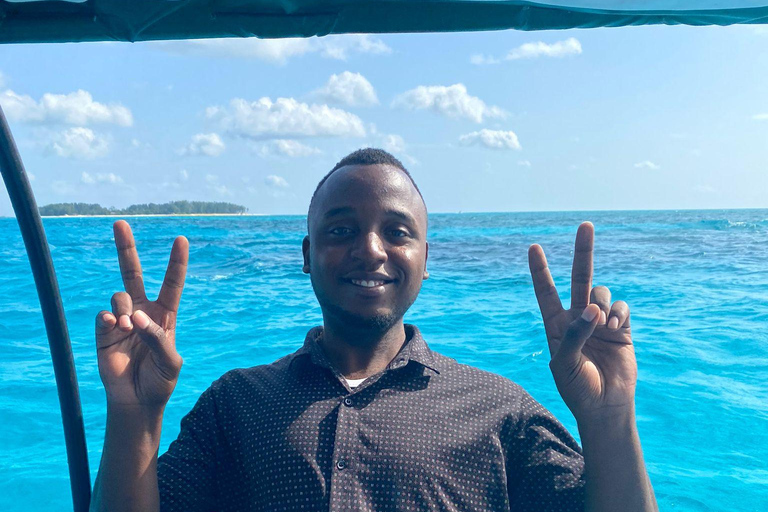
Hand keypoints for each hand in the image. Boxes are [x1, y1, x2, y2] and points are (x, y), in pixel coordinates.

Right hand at [95, 220, 188, 408]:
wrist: (137, 401)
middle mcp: (142, 312)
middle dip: (126, 248)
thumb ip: (157, 338)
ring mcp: (122, 320)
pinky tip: (114, 326)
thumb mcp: (170, 361)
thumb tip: (137, 318)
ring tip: (127, 328)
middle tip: (119, 224)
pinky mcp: (104, 333)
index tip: (181, 239)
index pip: (172, 283)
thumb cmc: (160, 380)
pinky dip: (108, 319)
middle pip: (132, 273)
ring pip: (119, 298)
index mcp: (164, 315)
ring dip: (124, 310)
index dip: (176, 262)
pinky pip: (103, 316)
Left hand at [528, 222, 636, 422]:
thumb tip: (591, 310)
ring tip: (602, 325)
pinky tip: (614, 329)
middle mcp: (577, 318)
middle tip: (585, 225)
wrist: (604, 407)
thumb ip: (573, 335)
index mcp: (556, 325)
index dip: (541, 270)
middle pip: (578, 278)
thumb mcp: (564, 363)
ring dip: (602, 303)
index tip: (534, 247)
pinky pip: (621, 308)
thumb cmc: (577, 388)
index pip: (546, 292)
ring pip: (601, 293)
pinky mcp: (622, 329)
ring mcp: (600, 322)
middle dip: (582, 252)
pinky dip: (617, 314)